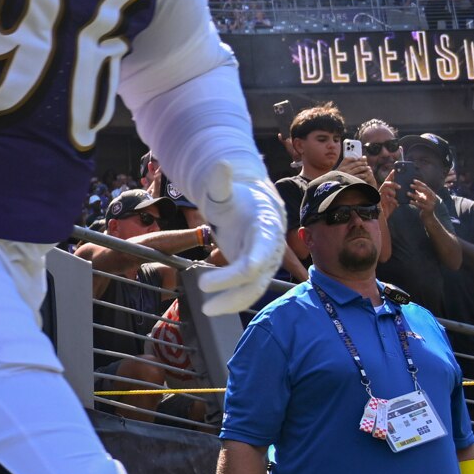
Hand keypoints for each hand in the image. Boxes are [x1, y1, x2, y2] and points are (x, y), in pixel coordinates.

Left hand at [198, 170, 286, 314]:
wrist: (254, 207)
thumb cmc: (238, 199)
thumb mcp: (225, 192)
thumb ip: (221, 183)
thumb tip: (221, 165)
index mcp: (265, 229)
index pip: (259, 253)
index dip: (246, 266)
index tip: (228, 276)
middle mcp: (270, 250)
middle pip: (255, 277)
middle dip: (231, 289)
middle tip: (203, 292)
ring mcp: (266, 264)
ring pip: (253, 290)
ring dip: (231, 302)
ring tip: (206, 309)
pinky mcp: (258, 274)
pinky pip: (248, 292)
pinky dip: (232, 301)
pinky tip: (214, 307)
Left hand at [404, 178, 437, 216]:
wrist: (428, 217)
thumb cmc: (424, 206)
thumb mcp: (423, 198)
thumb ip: (420, 193)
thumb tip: (413, 185)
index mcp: (432, 194)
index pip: (426, 187)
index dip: (420, 183)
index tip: (413, 180)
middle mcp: (433, 198)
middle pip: (425, 191)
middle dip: (417, 187)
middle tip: (410, 185)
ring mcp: (431, 204)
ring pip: (421, 198)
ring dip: (414, 195)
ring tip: (407, 193)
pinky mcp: (427, 209)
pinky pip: (420, 205)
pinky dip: (415, 203)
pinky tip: (410, 201)